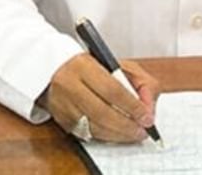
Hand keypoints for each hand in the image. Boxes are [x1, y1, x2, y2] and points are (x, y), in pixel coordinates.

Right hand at [42, 53, 158, 142]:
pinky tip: (117, 134)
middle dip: (127, 125)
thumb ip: (139, 82)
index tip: (147, 117)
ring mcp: (63, 105)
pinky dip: (106, 137)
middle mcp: (69, 85)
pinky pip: (87, 134)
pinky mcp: (61, 120)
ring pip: (94, 127)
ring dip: (119, 135)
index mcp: (83, 66)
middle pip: (102, 112)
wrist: (53, 69)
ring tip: (134, 134)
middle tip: (143, 131)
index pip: (112, 90)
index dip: (132, 107)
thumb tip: (148, 108)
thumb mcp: (117, 65)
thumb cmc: (91, 68)